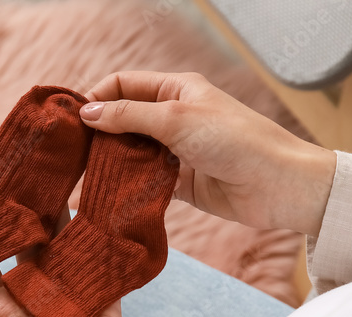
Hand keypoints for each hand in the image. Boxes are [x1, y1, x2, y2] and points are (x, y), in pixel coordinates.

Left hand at [0, 183, 130, 316]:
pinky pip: (99, 262)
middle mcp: (36, 297)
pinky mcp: (103, 298)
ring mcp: (71, 295)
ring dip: (58, 214)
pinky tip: (95, 202)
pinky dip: (97, 236)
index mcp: (4, 309)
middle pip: (27, 246)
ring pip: (63, 246)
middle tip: (14, 172)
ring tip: (52, 175)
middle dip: (20, 213)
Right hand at [79, 71, 336, 236]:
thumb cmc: (234, 140)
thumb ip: (129, 116)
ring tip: (90, 177)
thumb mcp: (176, 118)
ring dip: (114, 164)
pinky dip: (131, 188)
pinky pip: (146, 183)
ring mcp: (178, 152)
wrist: (276, 185)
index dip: (98, 98)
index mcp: (176, 90)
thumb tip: (87, 113)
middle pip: (125, 121)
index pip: (125, 85)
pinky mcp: (182, 184)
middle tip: (76, 153)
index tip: (74, 121)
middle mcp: (175, 118)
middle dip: (101, 135)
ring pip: (133, 154)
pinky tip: (113, 196)